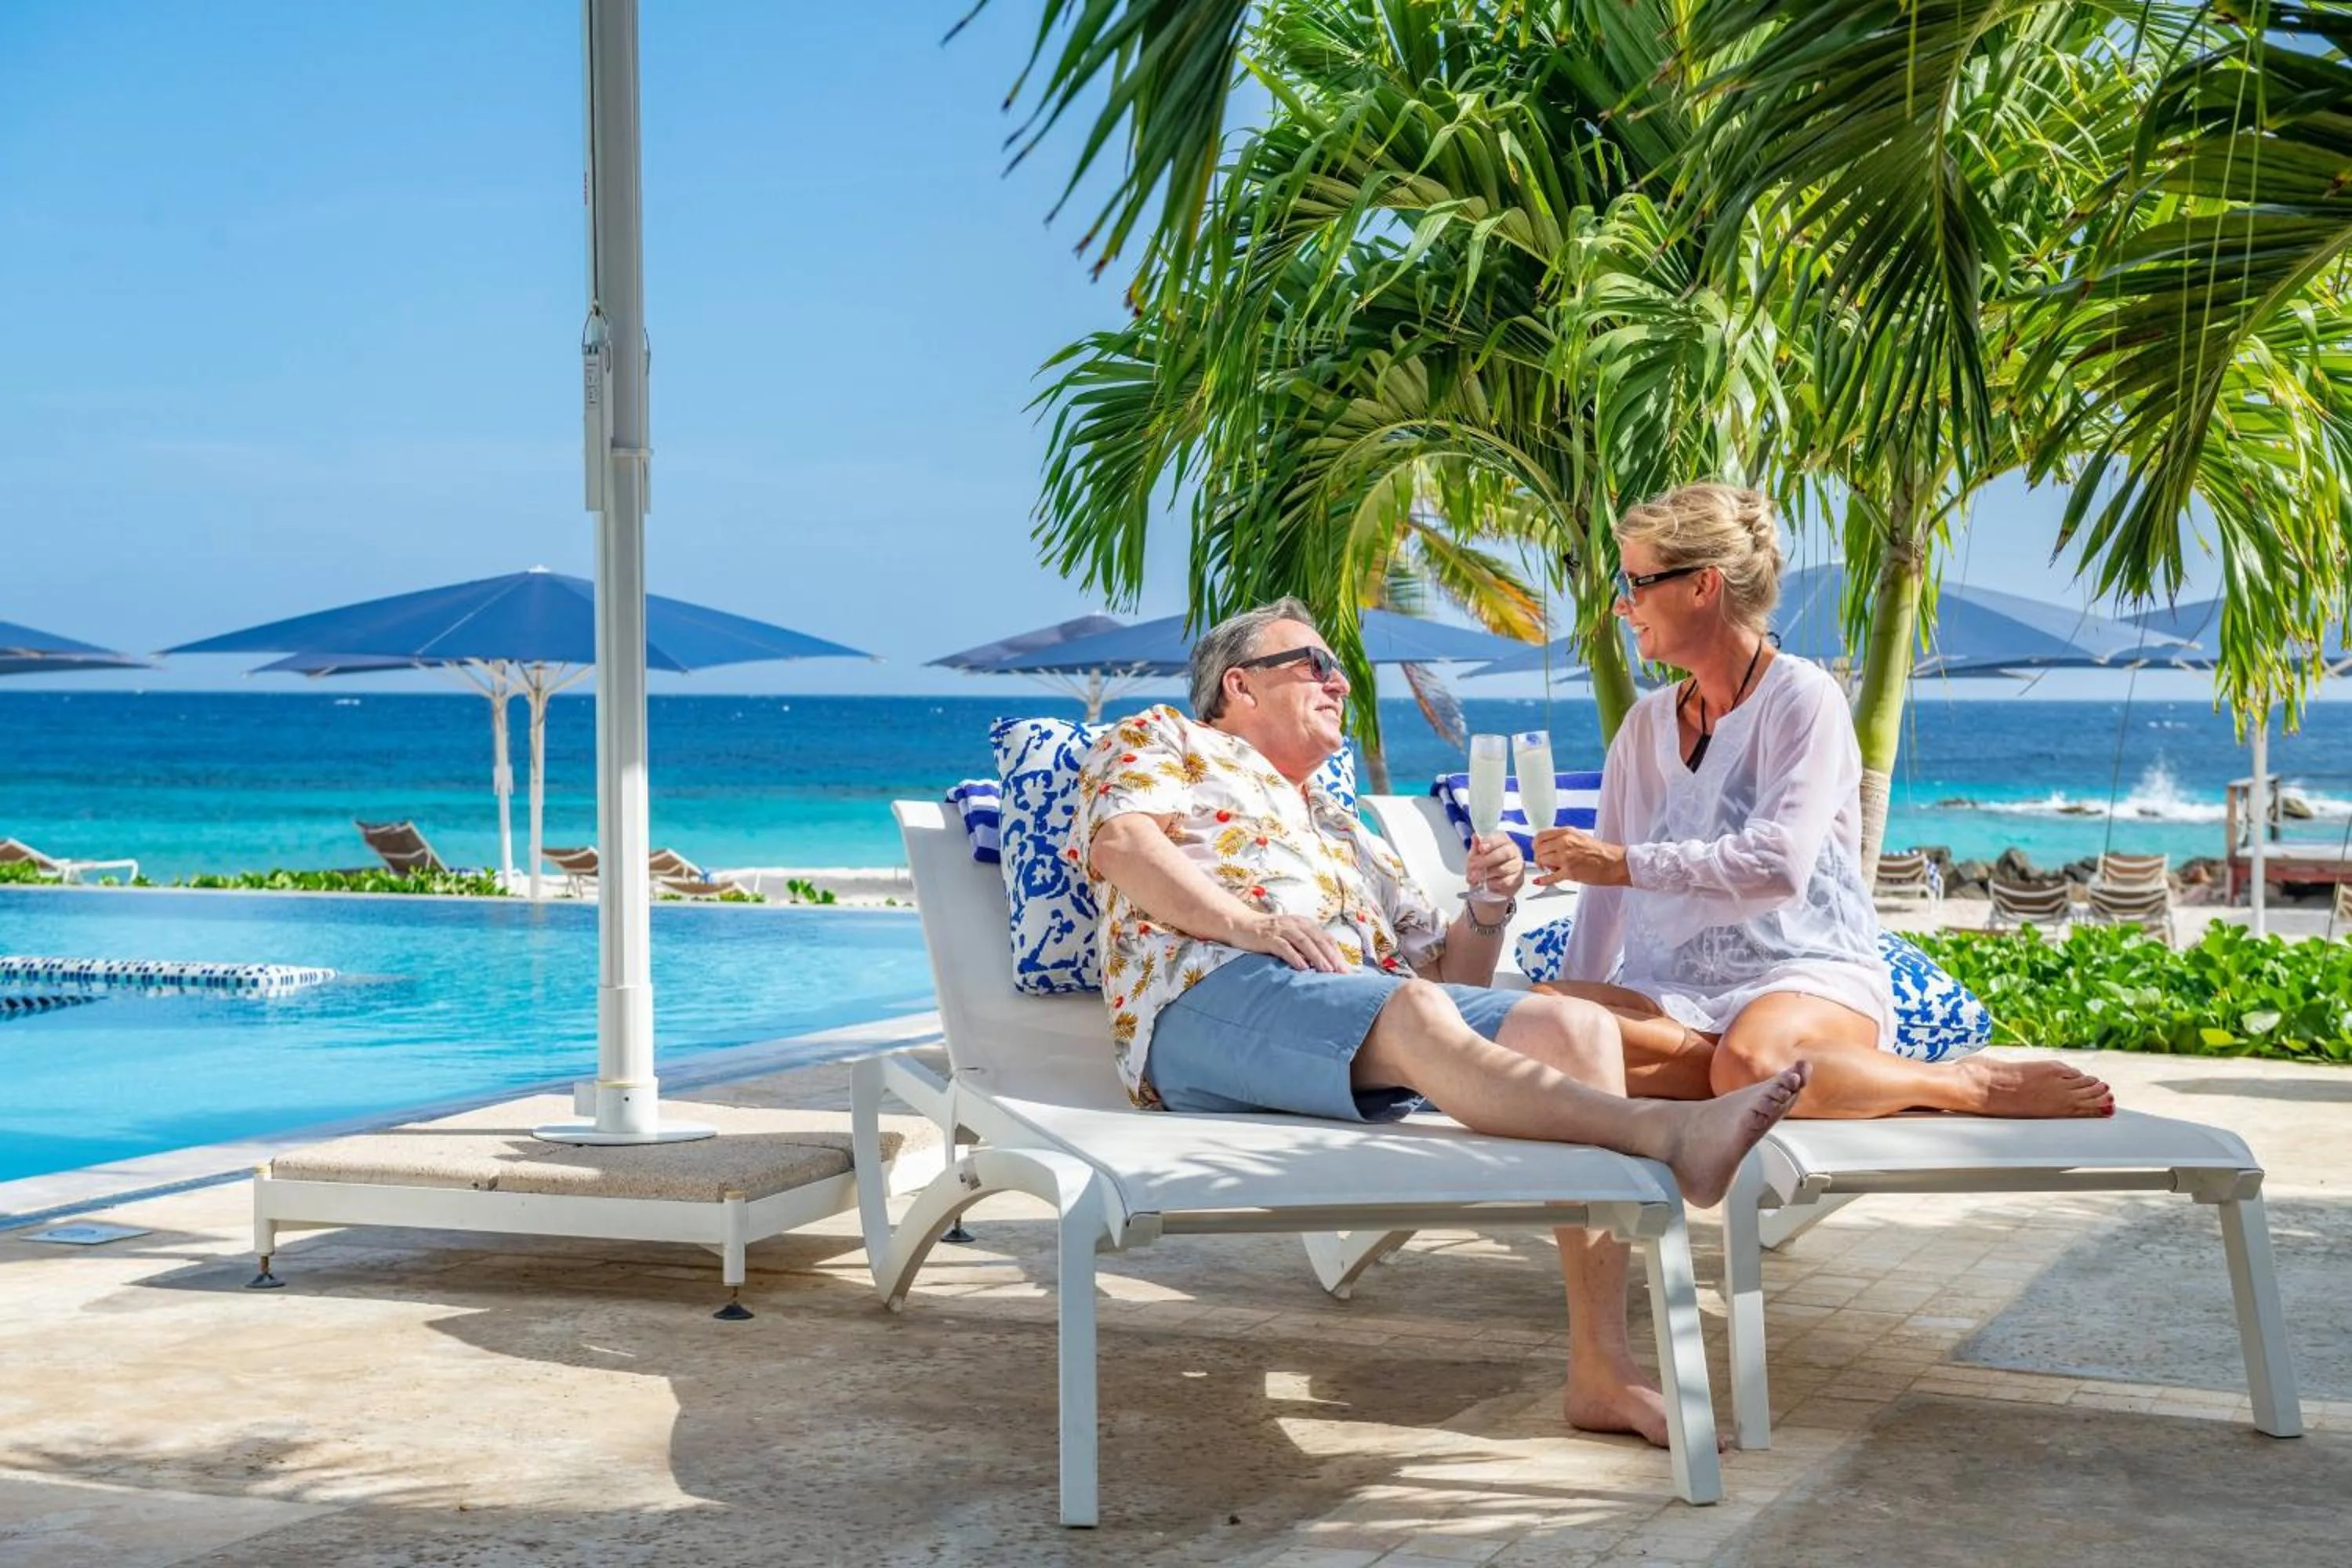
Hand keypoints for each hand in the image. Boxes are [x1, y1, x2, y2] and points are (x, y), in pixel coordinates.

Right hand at [1230, 910, 1349, 972]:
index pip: (1326, 938)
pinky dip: (1294, 957)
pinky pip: (1284, 947)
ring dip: (1317, 956)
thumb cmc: (1269, 935)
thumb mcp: (1291, 936)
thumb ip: (1307, 946)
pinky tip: (1302, 967)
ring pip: (1304, 942)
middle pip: (1318, 940)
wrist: (1241, 925)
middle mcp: (1295, 924)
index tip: (1346, 970)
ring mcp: (1281, 929)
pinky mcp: (1268, 937)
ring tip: (1326, 971)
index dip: (1337, 953)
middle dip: (1332, 956)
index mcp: (1304, 924)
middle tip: (1341, 972)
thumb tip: (1326, 966)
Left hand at [1464, 833, 1525, 901]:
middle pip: (1504, 853)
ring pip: (1504, 868)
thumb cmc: (1485, 863)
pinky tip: (1486, 882)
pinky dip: (1493, 882)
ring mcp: (1517, 866)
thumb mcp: (1477, 854)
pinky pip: (1505, 881)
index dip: (1491, 842)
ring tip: (1476, 876)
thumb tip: (1475, 837)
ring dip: (1487, 873)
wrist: (1492, 881)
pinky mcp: (1517, 879)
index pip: (1500, 838)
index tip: (1481, 848)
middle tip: (1473, 865)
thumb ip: (1476, 846)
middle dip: (1487, 859)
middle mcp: (1513, 851)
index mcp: (1504, 841)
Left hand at [1531, 825, 1628, 886]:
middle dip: (1538, 857)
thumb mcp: (1580, 837)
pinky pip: (1550, 877)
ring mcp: (1566, 857)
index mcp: (1567, 832)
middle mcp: (1564, 843)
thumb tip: (1549, 845)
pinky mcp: (1569, 872)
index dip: (1536, 844)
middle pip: (1538, 849)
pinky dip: (1543, 880)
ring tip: (1549, 869)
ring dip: (1542, 867)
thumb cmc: (1601, 851)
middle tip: (1542, 862)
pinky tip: (1539, 881)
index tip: (1537, 849)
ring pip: (1542, 861)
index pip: (1540, 835)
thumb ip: (1564, 839)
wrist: (1615, 863)